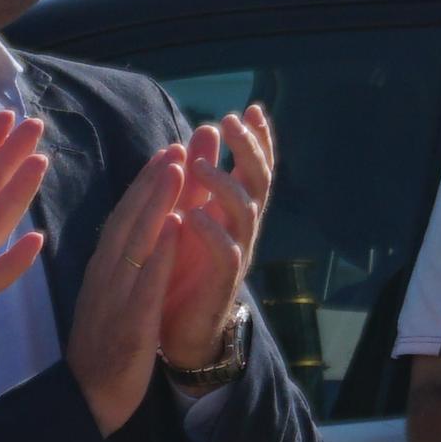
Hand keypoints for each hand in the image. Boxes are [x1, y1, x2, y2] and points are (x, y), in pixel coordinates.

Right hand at [68, 141, 191, 432]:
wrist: (86, 400)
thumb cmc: (103, 348)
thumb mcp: (110, 299)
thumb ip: (121, 267)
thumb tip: (139, 235)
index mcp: (102, 271)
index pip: (124, 218)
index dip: (145, 185)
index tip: (167, 153)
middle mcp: (105, 276)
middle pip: (129, 218)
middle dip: (154, 179)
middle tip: (178, 142)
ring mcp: (115, 297)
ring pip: (136, 240)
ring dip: (157, 200)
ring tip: (178, 165)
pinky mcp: (129, 322)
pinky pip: (146, 281)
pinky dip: (160, 250)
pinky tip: (176, 224)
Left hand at [156, 109, 274, 370]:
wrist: (182, 333)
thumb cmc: (186, 270)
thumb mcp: (192, 214)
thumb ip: (199, 177)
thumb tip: (204, 129)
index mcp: (234, 212)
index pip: (254, 167)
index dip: (258, 138)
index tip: (252, 107)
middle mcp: (242, 229)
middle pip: (258, 182)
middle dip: (248, 149)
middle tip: (232, 121)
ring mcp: (236, 255)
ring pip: (245, 213)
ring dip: (224, 185)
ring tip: (200, 165)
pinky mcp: (222, 284)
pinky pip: (225, 254)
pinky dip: (211, 232)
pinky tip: (193, 215)